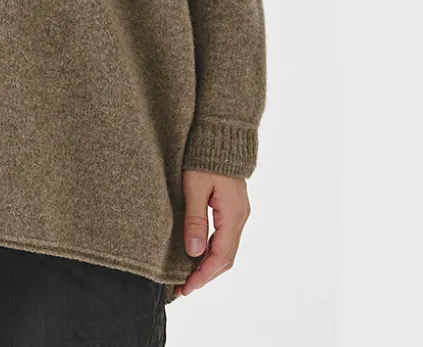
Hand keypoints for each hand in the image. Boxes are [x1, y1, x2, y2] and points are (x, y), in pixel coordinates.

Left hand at [173, 169, 250, 296]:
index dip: (203, 275)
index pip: (220, 257)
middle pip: (226, 258)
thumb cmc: (205, 158)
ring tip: (187, 276)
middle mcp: (240, 218)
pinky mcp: (233, 208)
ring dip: (209, 265)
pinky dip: (212, 251)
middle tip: (183, 288)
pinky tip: (197, 255)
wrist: (221, 135)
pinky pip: (225, 238)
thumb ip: (195, 219)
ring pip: (226, 250)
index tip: (186, 287)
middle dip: (205, 275)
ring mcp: (239, 214)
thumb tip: (193, 252)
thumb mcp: (195, 187)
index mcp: (233, 215)